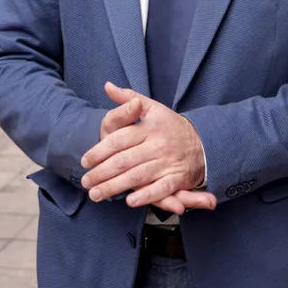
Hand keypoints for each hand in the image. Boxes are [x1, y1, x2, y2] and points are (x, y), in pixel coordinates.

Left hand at [82, 82, 209, 210]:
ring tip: (96, 194)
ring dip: (115, 187)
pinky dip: (146, 196)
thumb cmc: (169, 125)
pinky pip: (161, 189)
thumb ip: (128, 98)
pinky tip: (130, 200)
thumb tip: (108, 86)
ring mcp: (168, 162)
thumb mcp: (152, 107)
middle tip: (86, 182)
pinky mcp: (177, 178)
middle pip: (124, 161)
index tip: (85, 161)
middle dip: (102, 173)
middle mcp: (158, 145)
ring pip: (137, 176)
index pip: (119, 140)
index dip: (99, 151)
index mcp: (149, 127)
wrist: (203, 142)